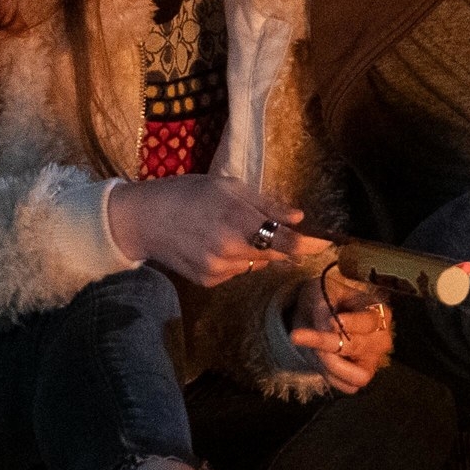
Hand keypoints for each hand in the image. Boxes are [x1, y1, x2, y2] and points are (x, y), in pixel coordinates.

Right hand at [105, 176, 315, 286]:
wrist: (142, 219)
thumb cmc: (188, 194)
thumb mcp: (228, 187)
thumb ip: (266, 204)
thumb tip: (299, 217)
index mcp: (237, 220)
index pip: (287, 242)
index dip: (311, 244)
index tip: (326, 243)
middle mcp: (229, 249)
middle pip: (275, 255)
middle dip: (280, 244)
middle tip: (268, 228)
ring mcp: (218, 269)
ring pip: (256, 264)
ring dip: (256, 251)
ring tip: (229, 231)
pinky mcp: (209, 281)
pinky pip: (237, 272)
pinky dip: (236, 260)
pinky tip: (214, 245)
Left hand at [289, 268, 392, 393]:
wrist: (315, 314)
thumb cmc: (324, 298)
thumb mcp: (321, 292)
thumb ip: (326, 308)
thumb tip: (330, 326)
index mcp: (379, 312)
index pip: (368, 322)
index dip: (348, 324)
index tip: (326, 322)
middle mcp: (381, 339)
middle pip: (357, 348)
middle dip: (326, 344)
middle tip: (297, 335)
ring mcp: (373, 361)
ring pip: (357, 376)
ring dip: (329, 365)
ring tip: (311, 349)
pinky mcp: (361, 376)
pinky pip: (347, 387)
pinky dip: (330, 376)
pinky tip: (319, 360)